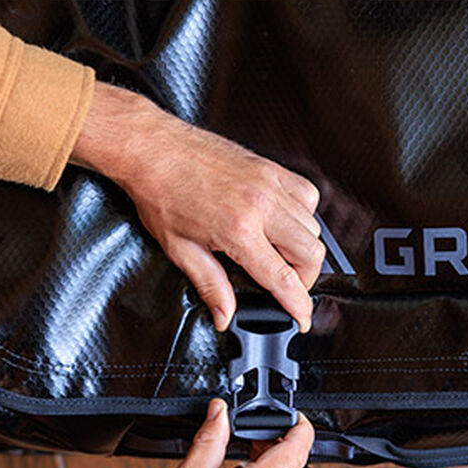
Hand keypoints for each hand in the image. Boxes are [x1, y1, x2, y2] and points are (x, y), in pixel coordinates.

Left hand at [71, 82, 324, 330]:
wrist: (153, 150)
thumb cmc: (160, 192)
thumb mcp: (180, 249)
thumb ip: (210, 285)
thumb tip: (224, 314)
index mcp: (238, 231)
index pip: (283, 278)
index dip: (298, 305)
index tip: (301, 318)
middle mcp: (261, 206)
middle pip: (312, 253)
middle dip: (305, 278)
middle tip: (286, 284)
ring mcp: (269, 183)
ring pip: (314, 225)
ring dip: (303, 247)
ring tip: (280, 253)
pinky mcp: (270, 167)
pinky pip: (307, 194)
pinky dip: (303, 213)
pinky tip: (282, 220)